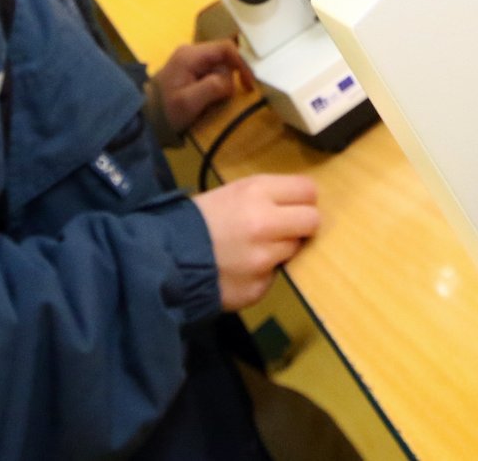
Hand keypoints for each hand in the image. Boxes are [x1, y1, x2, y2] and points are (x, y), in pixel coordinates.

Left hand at [153, 39, 255, 133]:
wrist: (145, 119)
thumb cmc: (166, 111)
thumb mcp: (189, 102)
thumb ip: (212, 87)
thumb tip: (230, 81)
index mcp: (190, 55)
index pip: (225, 48)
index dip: (242, 63)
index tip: (249, 84)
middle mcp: (191, 52)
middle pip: (224, 56)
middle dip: (230, 76)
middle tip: (224, 98)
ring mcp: (190, 60)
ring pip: (220, 65)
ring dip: (222, 83)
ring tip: (213, 101)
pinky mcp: (191, 70)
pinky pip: (212, 72)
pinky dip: (217, 84)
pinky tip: (210, 98)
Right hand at [193, 174, 319, 310]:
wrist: (165, 258)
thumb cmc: (199, 220)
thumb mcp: (233, 192)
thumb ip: (268, 196)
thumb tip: (302, 203)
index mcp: (257, 193)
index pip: (308, 191)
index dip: (303, 199)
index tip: (295, 206)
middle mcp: (265, 223)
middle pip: (312, 221)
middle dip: (301, 225)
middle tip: (284, 229)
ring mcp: (263, 259)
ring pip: (294, 250)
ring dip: (280, 250)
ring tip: (252, 250)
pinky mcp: (259, 287)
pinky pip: (274, 276)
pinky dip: (262, 274)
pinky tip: (240, 269)